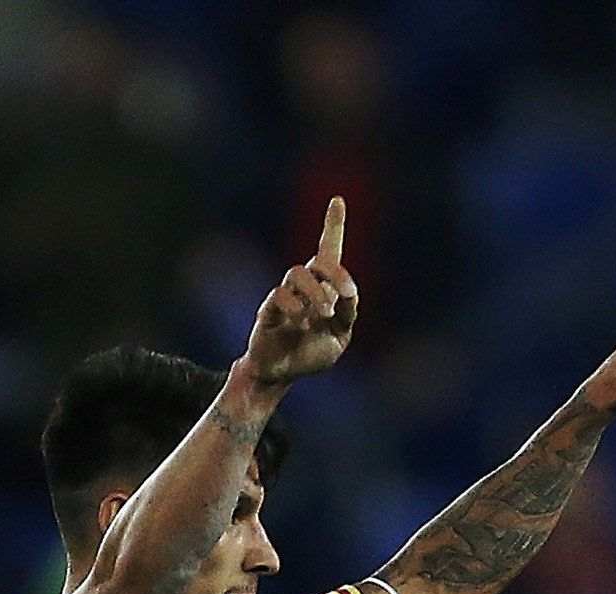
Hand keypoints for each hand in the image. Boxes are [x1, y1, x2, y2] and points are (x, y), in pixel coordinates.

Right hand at [244, 198, 358, 387]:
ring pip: (297, 273)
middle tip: (345, 296)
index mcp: (325, 291)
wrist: (283, 372)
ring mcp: (285, 297)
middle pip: (318, 262)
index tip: (338, 200)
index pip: (328, 251)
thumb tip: (347, 293)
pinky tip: (301, 323)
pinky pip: (278, 297)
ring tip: (322, 314)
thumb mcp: (340, 336)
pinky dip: (294, 307)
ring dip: (315, 292)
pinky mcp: (267, 311)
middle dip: (336, 274)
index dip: (333, 225)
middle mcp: (304, 288)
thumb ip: (347, 314)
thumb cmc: (312, 352)